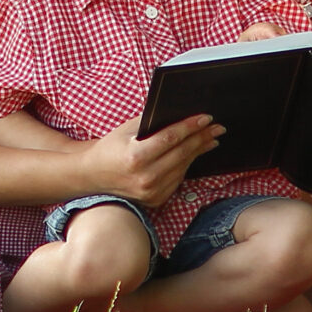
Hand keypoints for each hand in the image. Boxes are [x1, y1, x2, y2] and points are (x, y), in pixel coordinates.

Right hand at [76, 115, 220, 205]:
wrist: (94, 176)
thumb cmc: (111, 147)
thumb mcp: (126, 129)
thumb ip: (150, 121)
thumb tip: (178, 112)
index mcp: (136, 157)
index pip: (171, 138)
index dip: (190, 127)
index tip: (206, 118)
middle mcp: (145, 177)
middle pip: (182, 153)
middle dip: (201, 138)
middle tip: (217, 127)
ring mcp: (152, 192)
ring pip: (183, 167)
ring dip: (198, 151)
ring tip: (210, 138)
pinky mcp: (156, 200)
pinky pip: (178, 179)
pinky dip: (186, 164)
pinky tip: (194, 153)